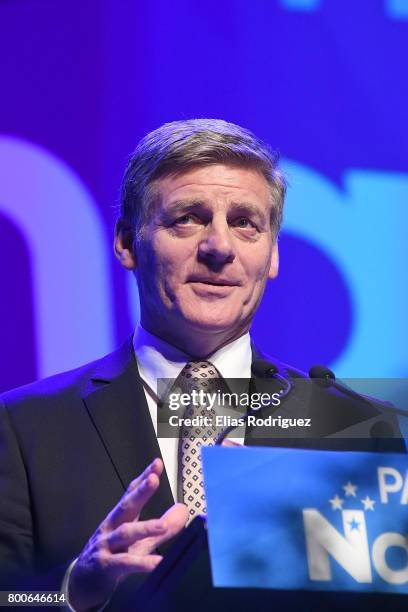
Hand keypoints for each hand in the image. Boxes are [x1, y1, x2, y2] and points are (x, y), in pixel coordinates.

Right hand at [68, 458, 187, 610]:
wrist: (82, 584)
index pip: (131, 493)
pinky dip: (142, 563)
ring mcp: (107, 546)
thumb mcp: (140, 541)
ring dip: (144, 528)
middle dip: (140, 492)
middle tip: (154, 479)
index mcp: (120, 518)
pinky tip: (157, 563)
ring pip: (125, 533)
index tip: (156, 464)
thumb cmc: (113, 557)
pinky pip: (125, 563)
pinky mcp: (106, 566)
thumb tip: (183, 509)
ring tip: (163, 525)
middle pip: (126, 506)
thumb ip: (163, 527)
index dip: (143, 478)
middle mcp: (112, 527)